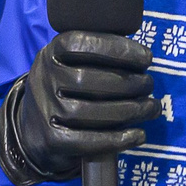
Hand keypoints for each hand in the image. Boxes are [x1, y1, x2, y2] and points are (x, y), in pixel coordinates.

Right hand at [0, 31, 158, 185]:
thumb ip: (96, 56)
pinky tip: (139, 134)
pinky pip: (88, 141)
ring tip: (151, 108)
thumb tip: (141, 58)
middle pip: (87, 80)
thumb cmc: (66, 91)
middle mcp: (43, 79)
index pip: (80, 44)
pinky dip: (118, 139)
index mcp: (50, 54)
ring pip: (90, 112)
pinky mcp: (51, 140)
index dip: (116, 48)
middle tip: (149, 85)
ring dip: (130, 110)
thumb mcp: (69, 64)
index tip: (146, 58)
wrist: (34, 130)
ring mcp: (45, 111)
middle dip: (128, 82)